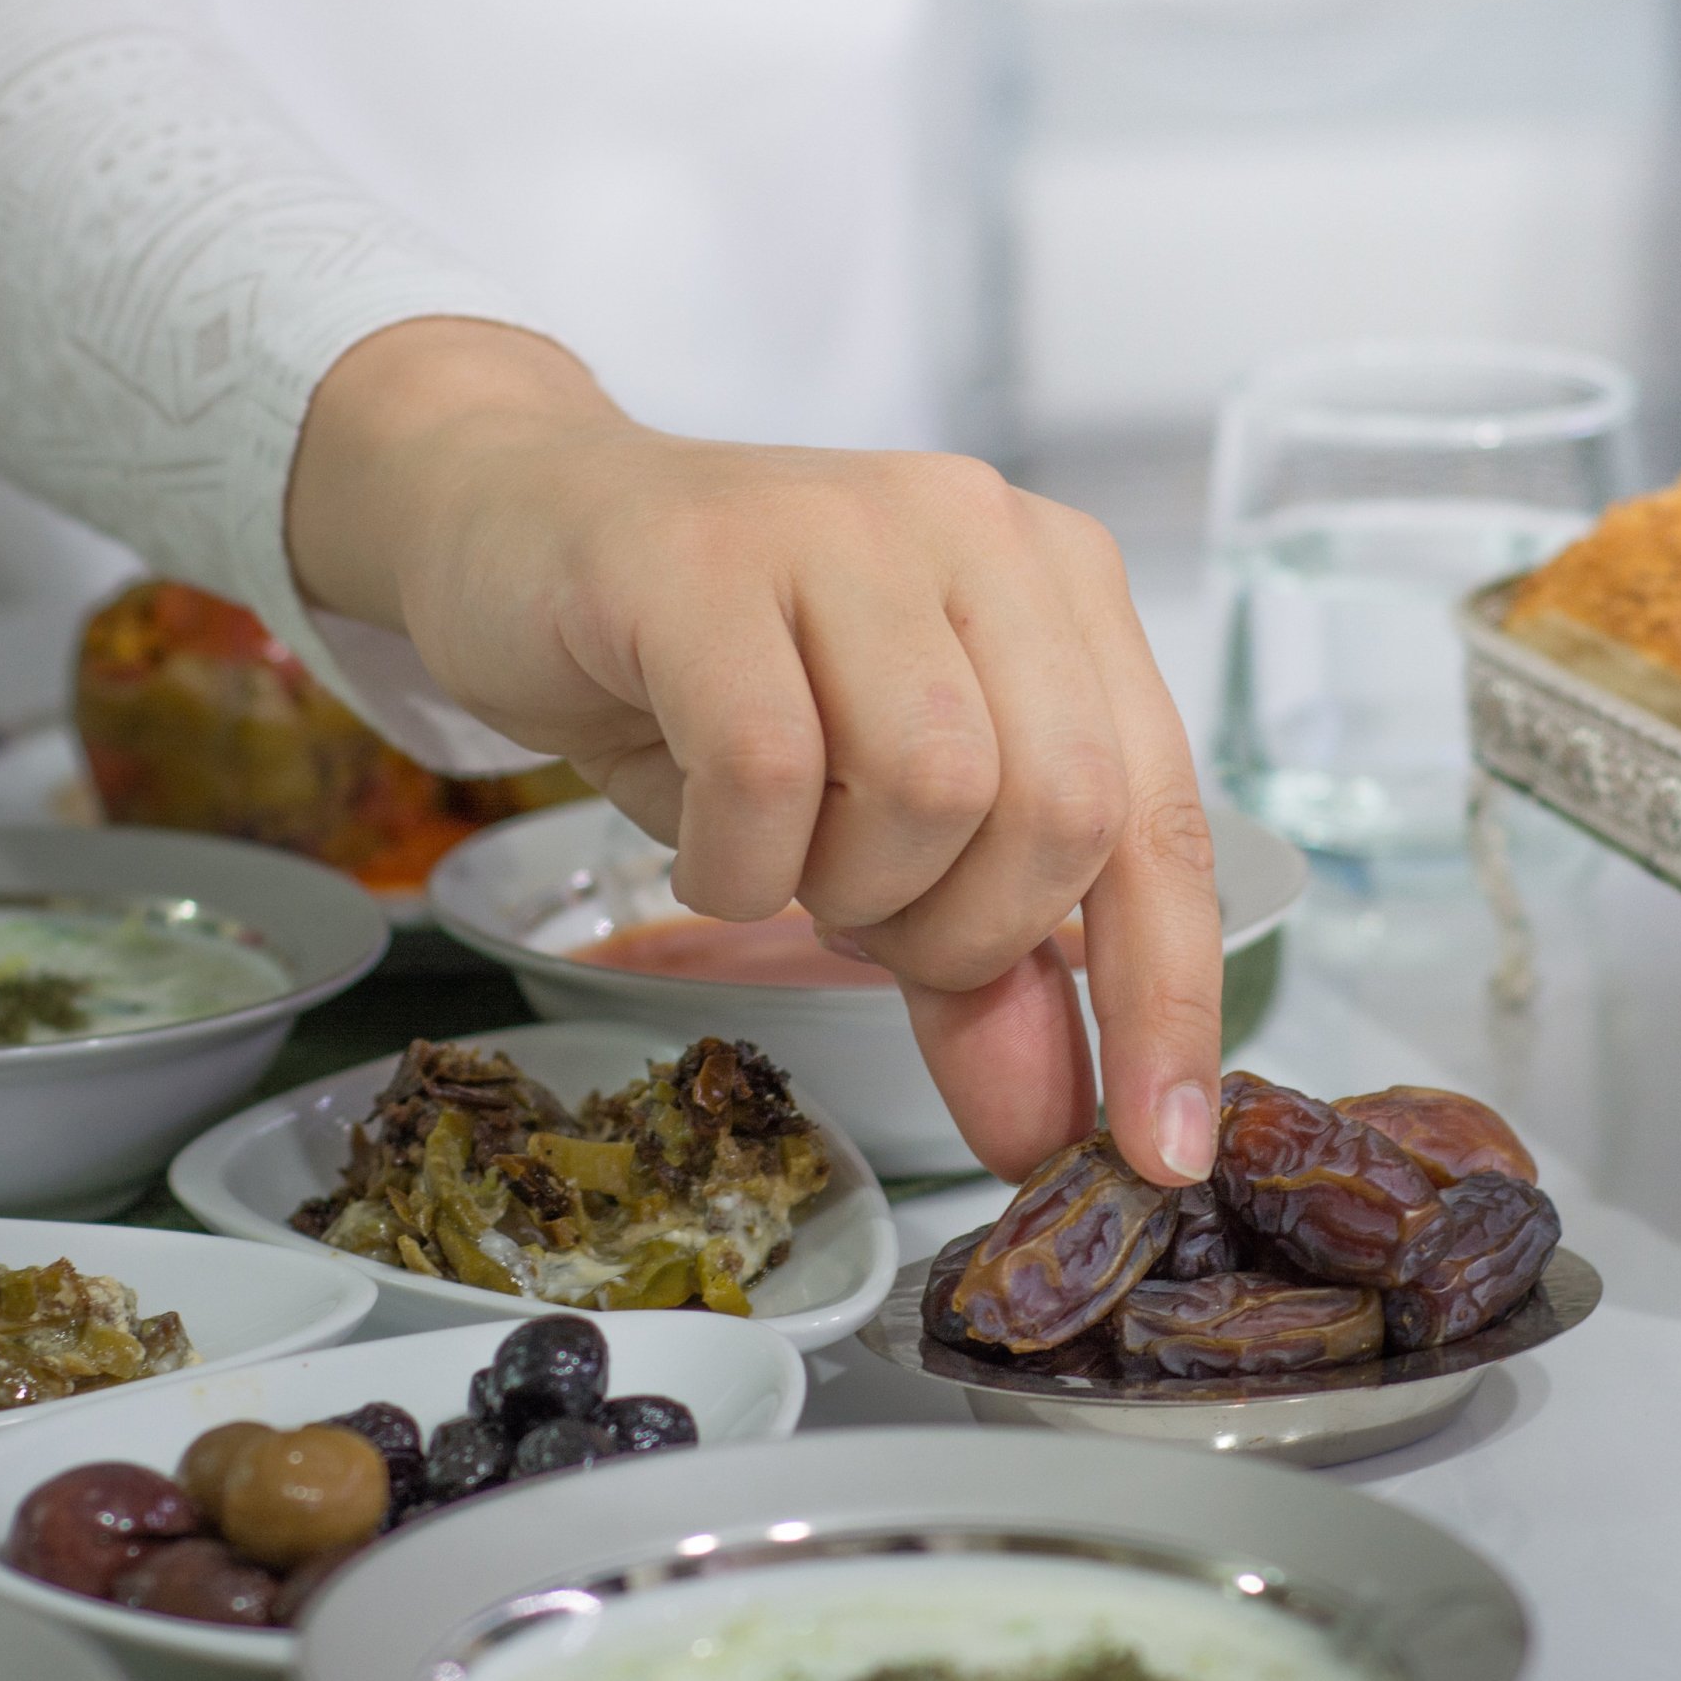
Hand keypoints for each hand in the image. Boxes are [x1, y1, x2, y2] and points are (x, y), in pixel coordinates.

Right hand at [287, 318, 1222, 1184]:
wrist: (514, 531)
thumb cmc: (710, 680)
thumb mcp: (872, 833)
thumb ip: (979, 974)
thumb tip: (1052, 1132)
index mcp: (1062, 589)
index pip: (1161, 821)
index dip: (1166, 999)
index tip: (1158, 1152)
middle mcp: (982, 533)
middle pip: (1063, 809)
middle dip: (969, 932)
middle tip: (867, 923)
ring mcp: (849, 528)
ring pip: (934, 787)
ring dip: (847, 886)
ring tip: (782, 854)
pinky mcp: (708, 557)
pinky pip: (768, 769)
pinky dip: (734, 861)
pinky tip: (703, 839)